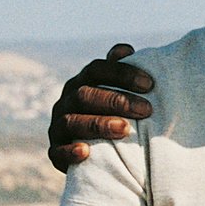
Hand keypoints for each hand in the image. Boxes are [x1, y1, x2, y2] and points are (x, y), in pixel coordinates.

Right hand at [48, 43, 153, 171]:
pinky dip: (70, 151)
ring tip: (125, 128)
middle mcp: (66, 102)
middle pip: (84, 95)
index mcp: (82, 83)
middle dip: (115, 100)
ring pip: (71, 122)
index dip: (121, 74)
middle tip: (146, 109)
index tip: (149, 84)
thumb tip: (125, 50)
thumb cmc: (115, 116)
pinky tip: (86, 152)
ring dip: (97, 124)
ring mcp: (59, 127)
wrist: (101, 155)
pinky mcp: (55, 153)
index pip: (96, 70)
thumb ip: (120, 72)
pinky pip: (57, 152)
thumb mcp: (119, 94)